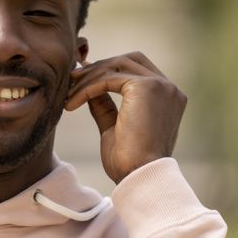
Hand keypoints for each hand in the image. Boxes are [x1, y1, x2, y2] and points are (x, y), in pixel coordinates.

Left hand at [65, 52, 186, 184]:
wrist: (139, 177)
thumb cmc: (129, 161)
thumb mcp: (114, 125)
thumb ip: (105, 104)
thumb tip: (88, 86)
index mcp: (168, 96)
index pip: (137, 68)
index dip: (108, 68)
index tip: (82, 77)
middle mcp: (169, 88)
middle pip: (127, 60)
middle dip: (98, 67)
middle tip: (72, 79)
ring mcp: (160, 85)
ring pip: (115, 66)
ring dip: (88, 78)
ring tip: (68, 93)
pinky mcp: (146, 87)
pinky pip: (107, 79)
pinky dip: (87, 88)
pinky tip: (73, 102)